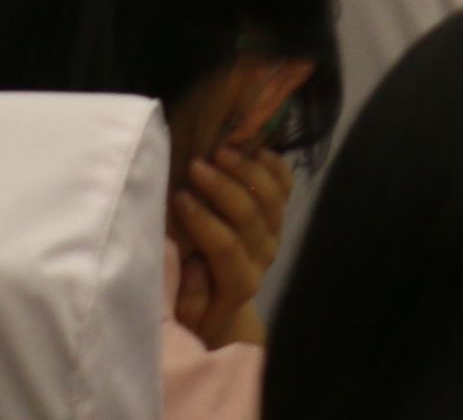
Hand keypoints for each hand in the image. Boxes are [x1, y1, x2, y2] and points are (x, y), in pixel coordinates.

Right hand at [169, 142, 291, 346]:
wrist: (222, 307)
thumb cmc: (193, 309)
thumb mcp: (182, 316)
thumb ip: (187, 298)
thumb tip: (193, 265)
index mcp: (239, 283)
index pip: (226, 246)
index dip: (203, 220)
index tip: (177, 197)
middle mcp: (263, 256)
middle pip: (251, 215)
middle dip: (222, 187)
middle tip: (195, 166)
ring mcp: (275, 233)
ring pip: (271, 196)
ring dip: (246, 169)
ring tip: (219, 151)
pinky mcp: (278, 216)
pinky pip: (285, 184)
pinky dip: (273, 163)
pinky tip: (251, 146)